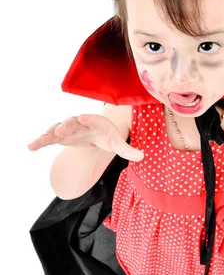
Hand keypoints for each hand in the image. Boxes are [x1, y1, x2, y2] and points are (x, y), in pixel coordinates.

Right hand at [27, 114, 144, 161]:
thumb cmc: (107, 137)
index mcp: (96, 122)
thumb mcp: (117, 143)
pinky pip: (48, 138)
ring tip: (44, 138)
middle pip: (73, 122)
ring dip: (51, 132)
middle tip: (61, 129)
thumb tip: (142, 157)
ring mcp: (68, 128)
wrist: (95, 135)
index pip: (92, 118)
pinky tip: (30, 147)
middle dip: (67, 125)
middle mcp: (80, 122)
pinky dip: (40, 141)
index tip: (82, 117)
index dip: (87, 118)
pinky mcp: (59, 136)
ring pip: (58, 128)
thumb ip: (128, 150)